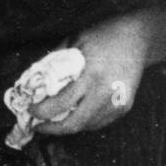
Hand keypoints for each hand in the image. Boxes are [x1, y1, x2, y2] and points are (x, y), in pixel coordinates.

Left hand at [32, 5, 165, 134]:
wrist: (136, 38)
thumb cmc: (100, 37)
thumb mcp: (71, 43)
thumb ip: (52, 63)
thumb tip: (30, 81)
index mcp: (90, 75)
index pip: (61, 103)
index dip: (42, 111)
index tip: (30, 110)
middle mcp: (105, 93)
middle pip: (74, 123)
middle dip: (52, 129)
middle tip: (38, 126)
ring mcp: (117, 102)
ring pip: (87, 126)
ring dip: (67, 127)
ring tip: (52, 120)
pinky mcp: (124, 107)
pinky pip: (100, 122)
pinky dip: (83, 122)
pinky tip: (73, 114)